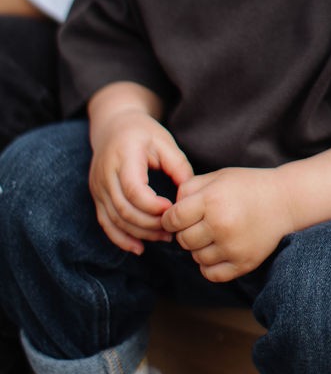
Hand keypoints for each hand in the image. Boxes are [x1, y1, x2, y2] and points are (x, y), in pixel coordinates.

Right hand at [89, 108, 192, 254]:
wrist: (113, 126)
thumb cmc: (143, 132)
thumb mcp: (164, 141)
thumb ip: (178, 165)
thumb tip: (190, 195)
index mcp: (124, 156)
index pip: (134, 190)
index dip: (153, 205)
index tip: (173, 208)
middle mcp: (105, 173)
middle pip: (124, 209)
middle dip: (150, 224)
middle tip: (173, 229)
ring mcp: (97, 187)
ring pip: (114, 220)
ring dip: (139, 233)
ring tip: (164, 237)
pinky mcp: (97, 196)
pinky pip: (105, 223)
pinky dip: (121, 239)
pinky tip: (139, 247)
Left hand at [162, 167, 294, 282]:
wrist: (285, 201)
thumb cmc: (248, 185)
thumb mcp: (218, 176)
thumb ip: (189, 188)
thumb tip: (169, 209)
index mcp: (212, 200)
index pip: (172, 219)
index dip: (170, 218)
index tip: (178, 216)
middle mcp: (220, 224)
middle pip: (182, 240)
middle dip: (186, 232)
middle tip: (200, 223)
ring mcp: (232, 247)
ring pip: (196, 257)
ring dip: (199, 248)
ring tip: (213, 234)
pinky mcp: (243, 263)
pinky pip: (211, 273)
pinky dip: (209, 265)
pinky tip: (218, 250)